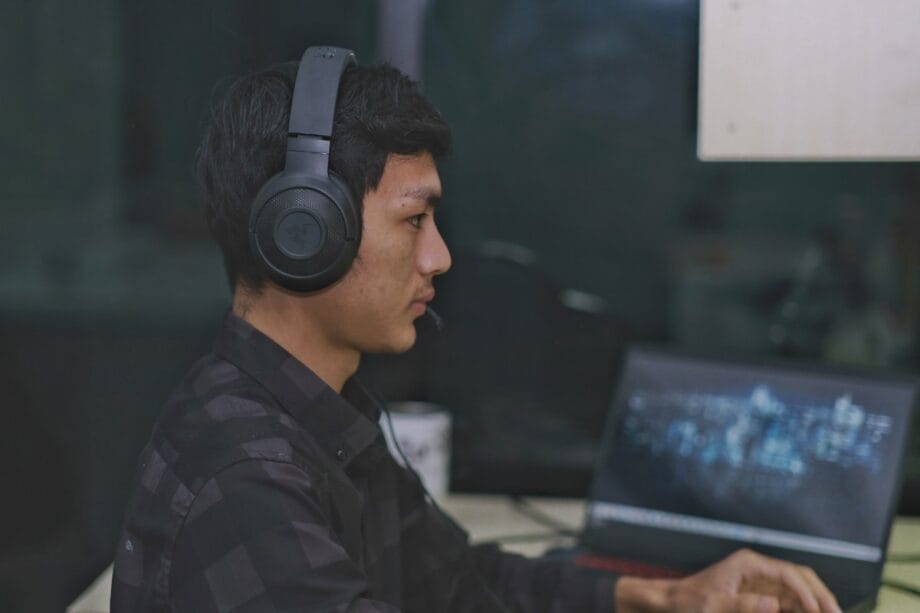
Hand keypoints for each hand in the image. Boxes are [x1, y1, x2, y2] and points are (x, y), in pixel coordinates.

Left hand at [615, 549, 841, 612]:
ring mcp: (761, 581)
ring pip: (798, 589)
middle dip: (820, 595)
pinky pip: (788, 601)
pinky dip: (801, 609)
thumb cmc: (690, 602)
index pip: (788, 573)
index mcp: (749, 564)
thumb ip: (743, 605)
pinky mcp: (759, 595)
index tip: (818, 612)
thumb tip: (775, 603)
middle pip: (800, 577)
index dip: (807, 593)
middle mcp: (759, 569)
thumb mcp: (713, 605)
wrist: (673, 603)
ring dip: (816, 602)